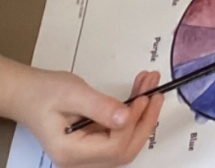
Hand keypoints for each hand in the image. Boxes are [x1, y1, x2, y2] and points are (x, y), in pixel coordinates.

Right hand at [7, 64, 161, 166]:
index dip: (134, 122)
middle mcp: (79, 161)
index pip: (114, 147)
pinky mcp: (93, 143)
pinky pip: (118, 134)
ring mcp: (87, 154)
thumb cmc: (45, 93)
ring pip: (124, 143)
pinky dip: (131, 114)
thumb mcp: (73, 94)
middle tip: (155, 92)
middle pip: (123, 152)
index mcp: (71, 153)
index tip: (144, 96)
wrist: (29, 94)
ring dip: (141, 115)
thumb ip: (100, 106)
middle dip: (144, 121)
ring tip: (149, 86)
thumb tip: (127, 116)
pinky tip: (138, 92)